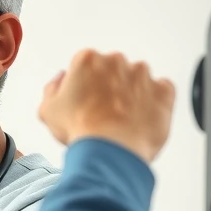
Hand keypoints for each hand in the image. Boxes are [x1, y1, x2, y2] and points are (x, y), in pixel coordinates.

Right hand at [38, 50, 175, 162]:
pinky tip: (141, 116)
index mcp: (87, 60)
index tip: (84, 101)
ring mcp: (142, 75)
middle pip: (112, 70)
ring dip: (132, 93)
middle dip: (108, 87)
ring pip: (137, 79)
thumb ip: (52, 88)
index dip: (83, 85)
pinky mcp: (163, 90)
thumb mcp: (47, 110)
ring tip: (122, 118)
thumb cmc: (79, 131)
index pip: (85, 66)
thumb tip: (61, 79)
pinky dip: (154, 101)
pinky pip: (162, 90)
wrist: (110, 151)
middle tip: (102, 112)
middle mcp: (116, 61)